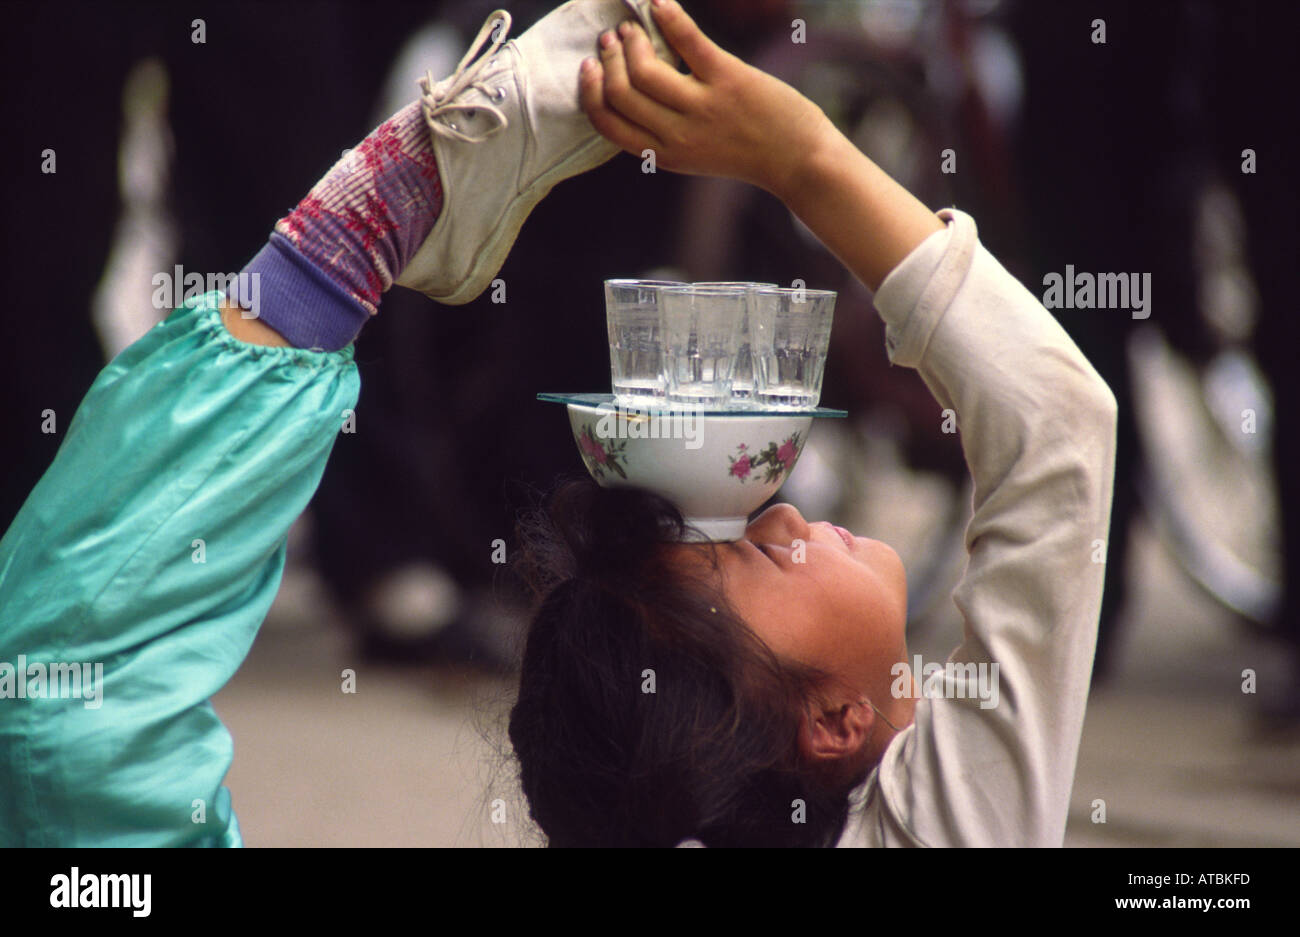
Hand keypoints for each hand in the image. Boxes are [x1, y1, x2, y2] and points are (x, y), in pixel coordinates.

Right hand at [579, 0, 835, 199]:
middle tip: (611, 39)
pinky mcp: (729, 79)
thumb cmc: (749, 153)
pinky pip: (688, 41)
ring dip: (632, 40)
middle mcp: (679, 134)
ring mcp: (703, 107)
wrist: (799, 160)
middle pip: (622, 92)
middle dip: (608, 60)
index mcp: (665, 155)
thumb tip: (635, 85)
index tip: (590, 67)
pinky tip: (660, 4)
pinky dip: (669, 17)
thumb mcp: (696, 155)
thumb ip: (665, 131)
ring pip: (645, 69)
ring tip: (633, 27)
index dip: (591, 92)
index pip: (609, 123)